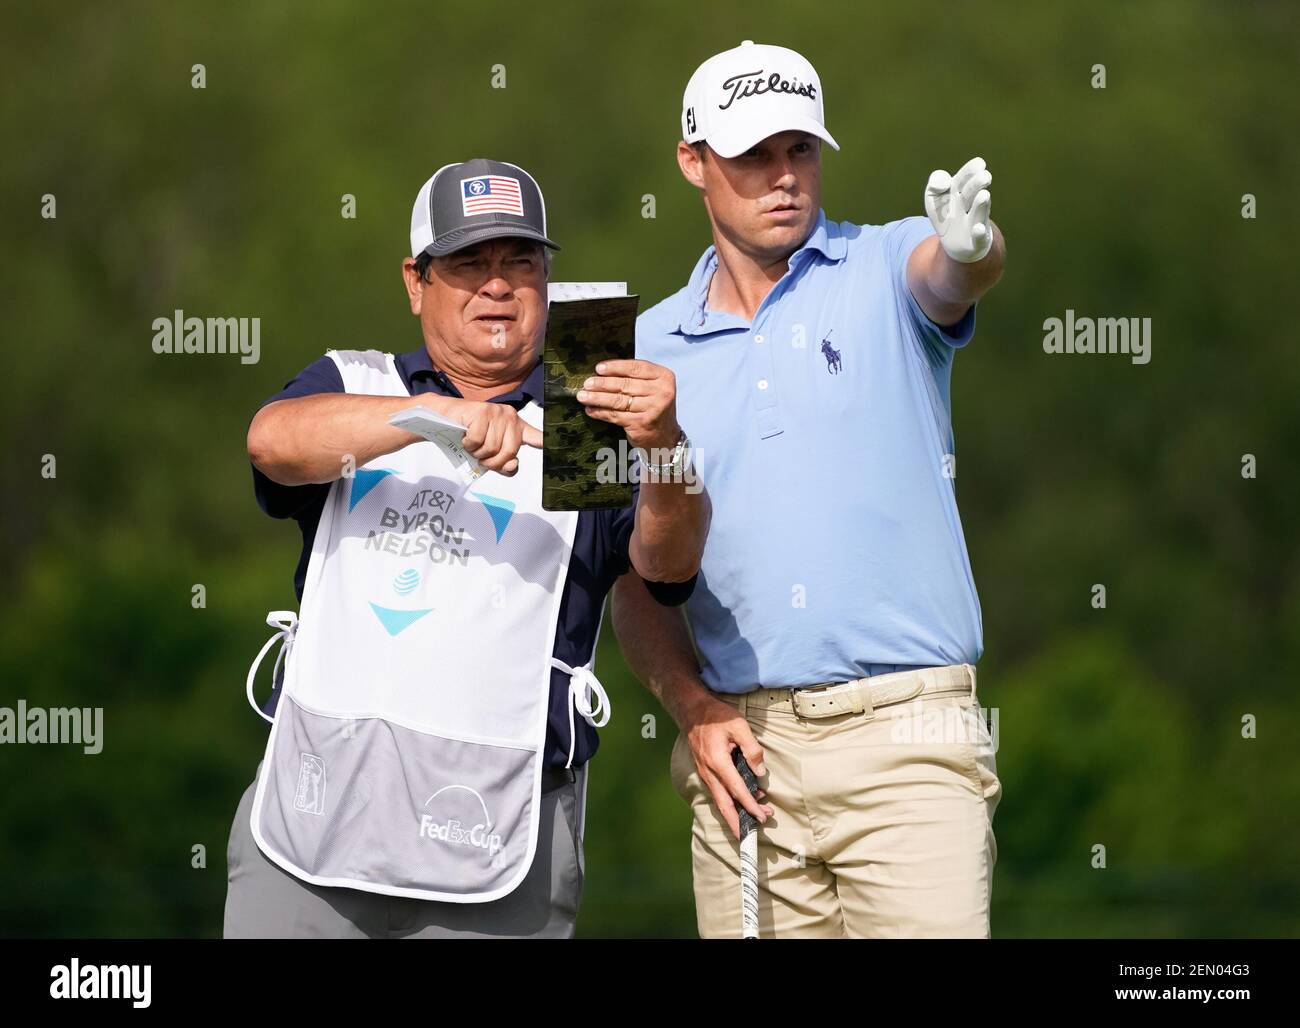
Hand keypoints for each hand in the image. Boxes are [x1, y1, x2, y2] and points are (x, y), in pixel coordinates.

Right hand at [443, 398, 540, 476]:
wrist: (444, 416)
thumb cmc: (468, 435)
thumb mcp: (489, 454)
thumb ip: (503, 464)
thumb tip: (513, 464)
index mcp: (516, 427)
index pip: (537, 437)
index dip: (546, 442)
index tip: (553, 446)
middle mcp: (510, 417)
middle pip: (509, 452)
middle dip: (492, 462)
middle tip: (481, 457)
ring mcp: (497, 413)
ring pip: (491, 448)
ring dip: (477, 453)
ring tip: (472, 444)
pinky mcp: (482, 412)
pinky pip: (477, 441)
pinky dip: (468, 444)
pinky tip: (465, 436)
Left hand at [576, 359, 680, 452]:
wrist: (665, 436)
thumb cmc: (653, 406)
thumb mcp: (652, 387)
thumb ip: (635, 377)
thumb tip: (602, 371)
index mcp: (664, 377)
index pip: (636, 367)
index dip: (615, 367)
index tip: (598, 368)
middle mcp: (662, 392)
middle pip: (625, 384)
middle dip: (602, 384)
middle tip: (586, 383)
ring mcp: (653, 409)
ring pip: (619, 400)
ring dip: (597, 398)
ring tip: (583, 396)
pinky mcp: (642, 423)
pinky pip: (616, 415)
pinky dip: (601, 412)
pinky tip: (590, 410)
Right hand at [682, 695, 773, 839]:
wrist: (692, 710)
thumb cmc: (716, 716)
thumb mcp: (739, 726)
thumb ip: (751, 749)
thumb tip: (759, 772)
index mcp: (718, 762)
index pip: (737, 790)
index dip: (750, 805)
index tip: (761, 816)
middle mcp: (709, 772)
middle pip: (724, 805)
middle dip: (737, 822)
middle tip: (750, 836)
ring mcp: (705, 773)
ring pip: (720, 800)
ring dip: (735, 813)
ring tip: (753, 818)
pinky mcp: (705, 771)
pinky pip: (717, 792)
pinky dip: (729, 801)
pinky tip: (741, 801)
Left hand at [924, 156, 992, 262]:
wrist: (956, 244)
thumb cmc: (945, 216)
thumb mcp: (933, 200)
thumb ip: (935, 185)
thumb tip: (943, 182)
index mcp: (960, 192)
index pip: (964, 179)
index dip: (970, 171)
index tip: (979, 164)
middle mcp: (970, 205)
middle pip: (971, 194)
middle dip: (976, 185)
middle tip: (985, 177)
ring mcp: (975, 222)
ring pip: (978, 213)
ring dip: (980, 205)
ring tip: (984, 195)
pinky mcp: (977, 240)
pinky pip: (979, 237)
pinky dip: (979, 233)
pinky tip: (978, 228)